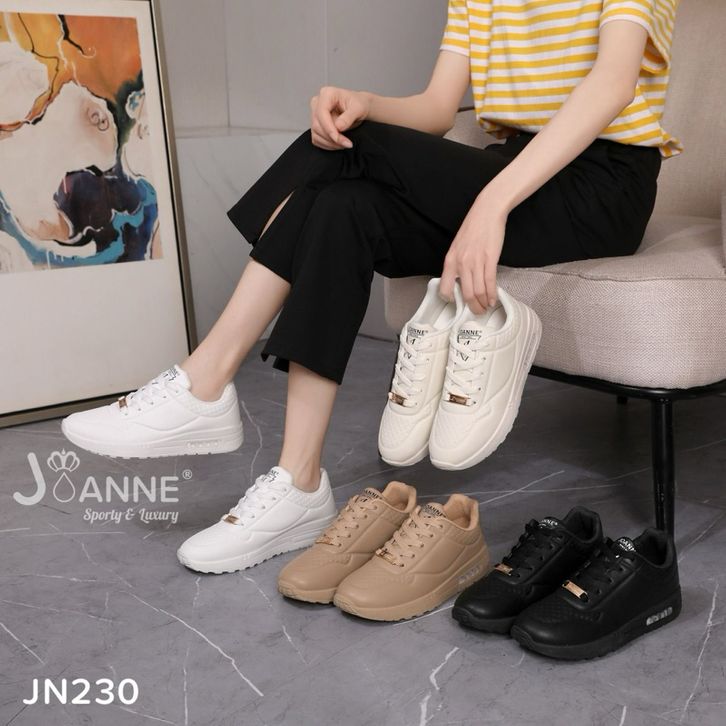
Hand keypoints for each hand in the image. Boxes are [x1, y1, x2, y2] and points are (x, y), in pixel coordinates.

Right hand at [309, 86, 369, 149]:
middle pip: (317, 125)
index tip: (339, 139)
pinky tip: (338, 144)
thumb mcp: (359, 108)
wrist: (359, 109)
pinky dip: (327, 145)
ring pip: (316, 133)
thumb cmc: (359, 105)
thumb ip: (348, 117)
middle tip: (347, 143)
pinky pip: (317, 139)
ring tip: (345, 143)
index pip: (322, 113)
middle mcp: (318, 103)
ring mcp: (315, 114)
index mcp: (327, 94)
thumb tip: (338, 127)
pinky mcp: (316, 125)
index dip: (329, 128)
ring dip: (330, 143)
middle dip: (332, 138)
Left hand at [440, 195, 507, 313]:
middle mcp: (461, 263)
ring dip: (483, 303)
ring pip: (478, 291)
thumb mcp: (458, 247)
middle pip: (465, 294)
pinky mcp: (489, 259)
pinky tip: (494, 300)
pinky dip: (492, 294)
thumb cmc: (473, 228)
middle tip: (478, 312)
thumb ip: (457, 263)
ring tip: (486, 308)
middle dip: (473, 307)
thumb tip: (459, 280)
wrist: (487, 211)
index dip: (452, 301)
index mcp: (450, 261)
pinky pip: (490, 282)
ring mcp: (475, 261)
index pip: (445, 288)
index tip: (460, 305)